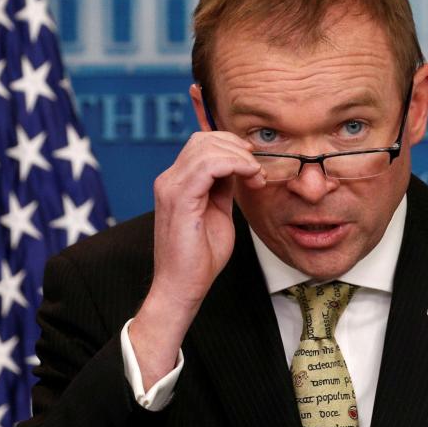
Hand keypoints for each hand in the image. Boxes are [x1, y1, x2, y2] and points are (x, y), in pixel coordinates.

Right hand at [129, 131, 264, 386]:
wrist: (183, 286)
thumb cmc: (200, 257)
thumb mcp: (218, 212)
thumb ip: (223, 188)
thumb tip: (238, 168)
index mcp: (177, 182)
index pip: (201, 144)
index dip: (231, 146)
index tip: (254, 164)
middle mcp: (169, 179)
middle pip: (203, 139)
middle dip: (237, 148)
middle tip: (258, 170)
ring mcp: (171, 187)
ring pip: (207, 146)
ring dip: (240, 157)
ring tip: (256, 177)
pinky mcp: (179, 198)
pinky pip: (209, 165)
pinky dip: (235, 165)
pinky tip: (250, 178)